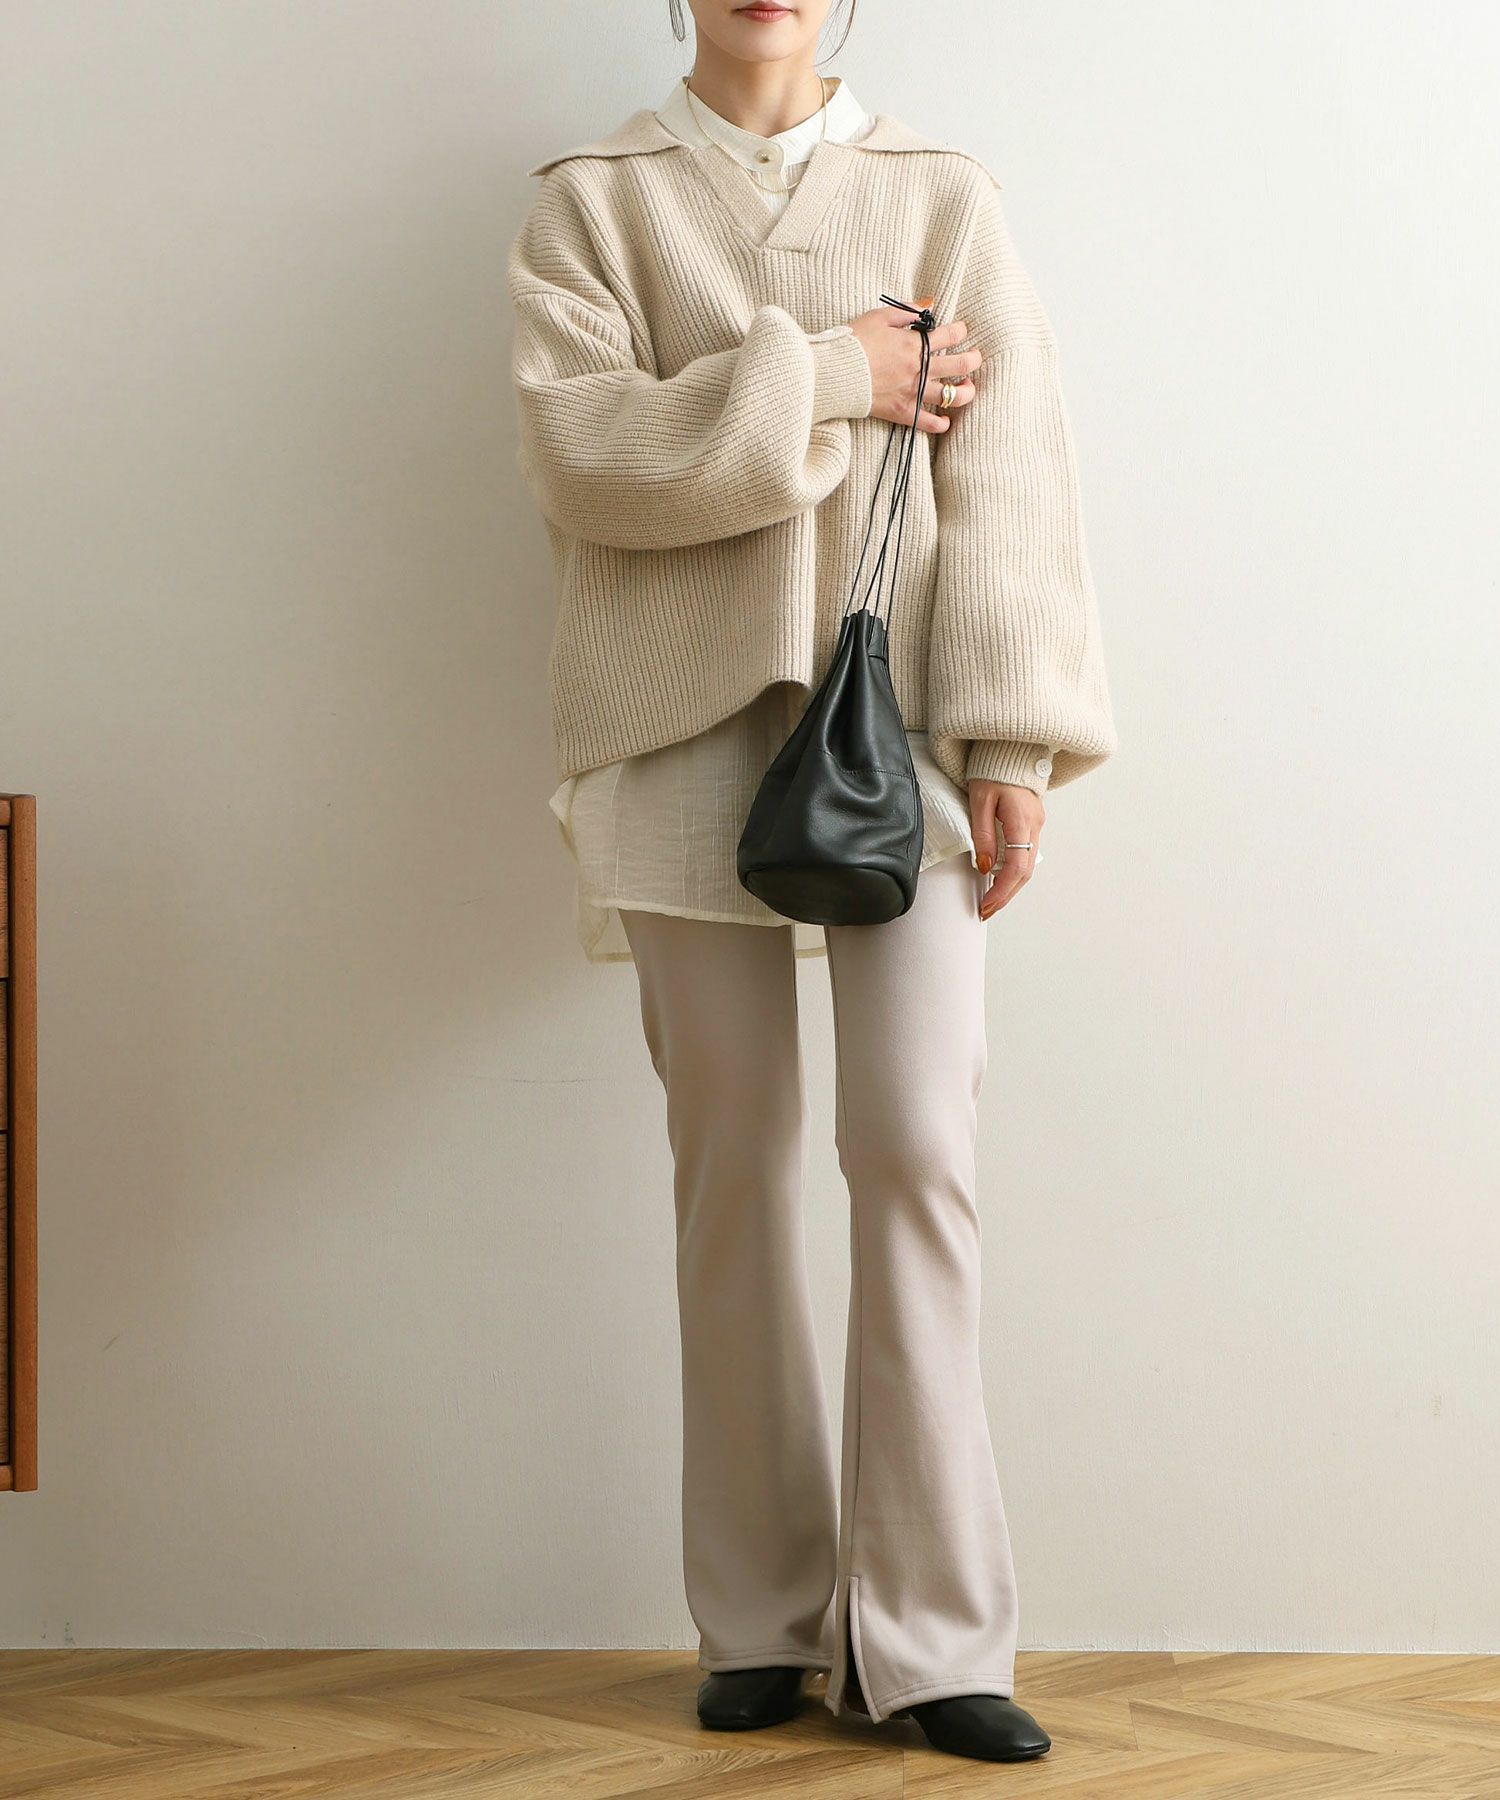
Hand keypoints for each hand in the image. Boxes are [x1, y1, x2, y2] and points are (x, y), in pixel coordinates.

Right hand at [848, 293, 980, 434]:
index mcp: (915, 343)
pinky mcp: (902, 412)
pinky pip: (928, 423)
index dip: (960, 330)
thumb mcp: (879, 317)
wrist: (835, 372)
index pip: (950, 335)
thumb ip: (906, 311)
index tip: (960, 330)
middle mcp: (919, 368)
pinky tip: (946, 421)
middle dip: (973, 359)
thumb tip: (928, 305)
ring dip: (966, 391)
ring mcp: (913, 392)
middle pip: (961, 364)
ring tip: (967, 387)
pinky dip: (941, 424)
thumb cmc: (854, 342)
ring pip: (952, 396)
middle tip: (974, 357)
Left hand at [968, 781, 1044, 919]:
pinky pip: (1026, 854)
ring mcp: (1037, 825)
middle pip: (1025, 872)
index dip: (1001, 890)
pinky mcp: (1033, 823)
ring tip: (990, 899)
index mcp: (1022, 820)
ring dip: (1010, 886)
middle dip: (1005, 895)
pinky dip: (1013, 872)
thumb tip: (985, 866)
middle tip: (986, 910)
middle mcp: (1035, 825)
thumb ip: (982, 834)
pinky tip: (999, 879)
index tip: (986, 904)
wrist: (1010, 750)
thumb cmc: (993, 770)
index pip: (1016, 867)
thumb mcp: (979, 800)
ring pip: (1027, 866)